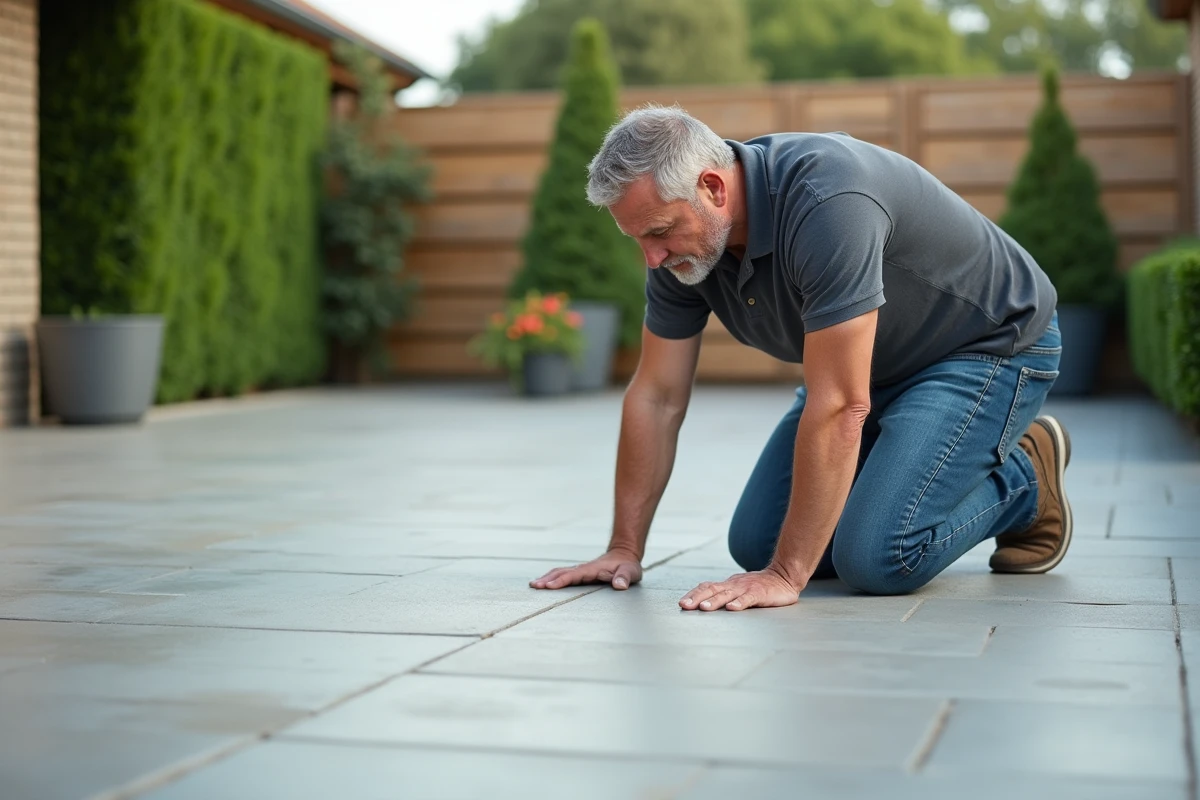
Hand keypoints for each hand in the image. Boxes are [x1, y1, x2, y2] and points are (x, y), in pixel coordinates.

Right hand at [530, 549, 642, 590]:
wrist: (624, 554)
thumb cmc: (627, 565)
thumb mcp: (630, 571)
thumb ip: (624, 577)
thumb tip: (619, 585)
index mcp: (592, 569)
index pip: (574, 575)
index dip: (561, 581)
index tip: (548, 586)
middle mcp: (583, 569)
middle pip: (562, 572)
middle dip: (548, 579)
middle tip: (534, 586)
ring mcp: (581, 570)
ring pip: (560, 572)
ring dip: (547, 577)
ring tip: (533, 584)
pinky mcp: (580, 573)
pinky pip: (563, 574)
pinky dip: (552, 577)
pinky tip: (544, 582)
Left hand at [679, 566, 802, 611]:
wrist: (784, 576)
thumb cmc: (759, 586)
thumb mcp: (738, 588)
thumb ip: (724, 594)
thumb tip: (704, 602)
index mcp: (728, 584)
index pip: (706, 587)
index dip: (693, 594)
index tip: (681, 603)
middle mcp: (733, 585)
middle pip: (711, 589)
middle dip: (696, 598)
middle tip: (684, 606)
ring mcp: (746, 588)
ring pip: (727, 594)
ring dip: (714, 601)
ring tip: (704, 608)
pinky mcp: (760, 593)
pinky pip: (748, 598)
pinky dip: (739, 603)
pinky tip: (732, 609)